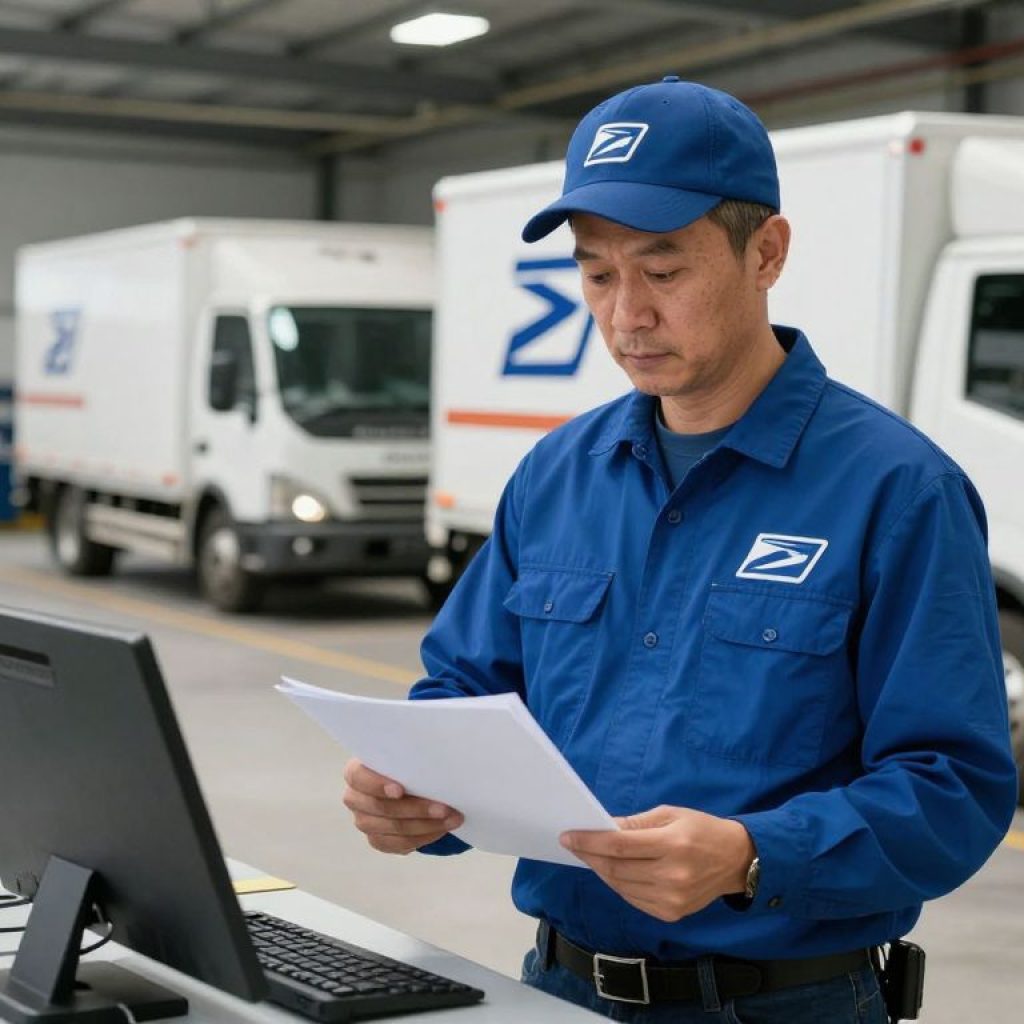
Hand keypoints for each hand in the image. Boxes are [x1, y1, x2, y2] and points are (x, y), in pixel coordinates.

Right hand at [342, 758, 463, 854]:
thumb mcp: (406, 754)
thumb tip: (438, 755)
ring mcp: (364, 821)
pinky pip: (400, 844)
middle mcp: (355, 798)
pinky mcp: (377, 840)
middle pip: (382, 808)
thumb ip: (411, 754)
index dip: (378, 785)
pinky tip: (441, 829)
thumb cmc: (407, 763)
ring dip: (426, 825)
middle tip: (444, 808)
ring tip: (452, 819)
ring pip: (395, 828)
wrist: (409, 783)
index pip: (359, 778)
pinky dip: (423, 837)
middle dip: (416, 808)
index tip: (400, 790)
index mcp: (356, 771)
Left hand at [560, 805, 754, 921]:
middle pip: (616, 869)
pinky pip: (633, 899)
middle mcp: (672, 876)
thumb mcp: (670, 814)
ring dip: (600, 870)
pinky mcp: (671, 914)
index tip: (569, 836)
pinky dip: (618, 885)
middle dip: (590, 855)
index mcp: (673, 845)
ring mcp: (672, 899)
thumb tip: (603, 827)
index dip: (590, 841)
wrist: (737, 860)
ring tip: (589, 856)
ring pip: (621, 886)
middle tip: (573, 844)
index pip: (619, 846)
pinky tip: (611, 871)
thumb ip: (635, 823)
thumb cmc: (701, 830)